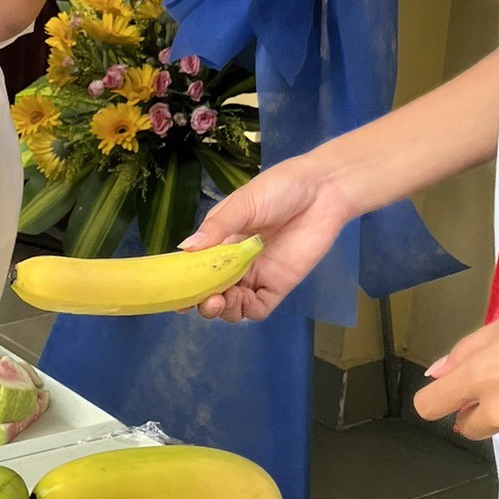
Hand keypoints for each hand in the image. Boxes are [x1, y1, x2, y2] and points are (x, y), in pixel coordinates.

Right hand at [181, 152, 358, 319]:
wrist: (323, 191)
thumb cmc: (280, 188)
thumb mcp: (243, 203)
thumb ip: (217, 227)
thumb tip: (184, 248)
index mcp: (220, 240)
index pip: (195, 268)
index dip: (184, 284)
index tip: (175, 293)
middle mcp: (234, 262)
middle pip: (211, 292)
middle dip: (202, 302)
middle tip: (207, 298)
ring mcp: (257, 275)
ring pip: (232, 305)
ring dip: (223, 309)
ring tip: (222, 300)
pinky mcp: (279, 285)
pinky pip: (258, 307)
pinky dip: (246, 310)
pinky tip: (242, 300)